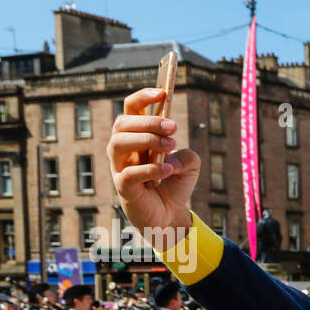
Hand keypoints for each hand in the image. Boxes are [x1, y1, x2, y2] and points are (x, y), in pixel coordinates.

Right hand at [108, 88, 197, 236]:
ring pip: (118, 144)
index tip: (162, 92)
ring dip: (145, 140)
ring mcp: (119, 168)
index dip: (143, 97)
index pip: (131, 109)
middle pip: (123, 124)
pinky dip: (149, 169)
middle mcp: (123, 149)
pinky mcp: (123, 188)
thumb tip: (176, 155)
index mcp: (136, 137)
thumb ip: (188, 154)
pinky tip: (168, 170)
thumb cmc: (174, 185)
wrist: (170, 217)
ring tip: (169, 147)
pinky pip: (129, 174)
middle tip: (173, 128)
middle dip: (148, 121)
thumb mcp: (190, 165)